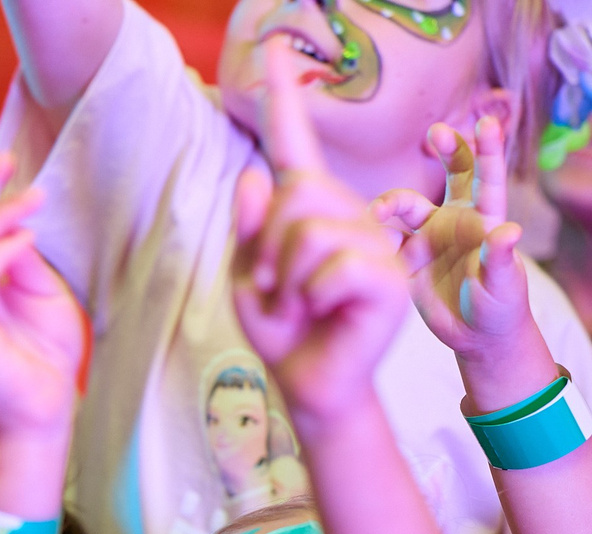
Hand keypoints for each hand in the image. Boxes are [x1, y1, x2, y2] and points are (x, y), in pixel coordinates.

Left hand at [232, 39, 407, 427]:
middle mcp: (349, 213)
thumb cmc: (280, 326)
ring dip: (285, 277)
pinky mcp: (389, 276)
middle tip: (274, 286)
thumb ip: (248, 229)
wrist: (309, 381)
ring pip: (308, 233)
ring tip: (297, 302)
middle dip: (267, 246)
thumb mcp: (246, 276)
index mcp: (309, 207)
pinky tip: (322, 311)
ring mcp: (376, 241)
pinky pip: (333, 267)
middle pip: (294, 195)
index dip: (285, 96)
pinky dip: (311, 296)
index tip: (275, 48)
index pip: (293, 143)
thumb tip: (254, 176)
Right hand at [371, 118, 557, 410]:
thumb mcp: (503, 288)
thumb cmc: (498, 310)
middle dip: (445, 151)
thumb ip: (501, 260)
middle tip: (434, 133)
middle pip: (451, 176)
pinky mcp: (405, 259)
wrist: (473, 337)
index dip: (488, 151)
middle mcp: (456, 221)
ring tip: (374, 215)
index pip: (488, 180)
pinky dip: (371, 237)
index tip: (485, 124)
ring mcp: (429, 238)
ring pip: (406, 207)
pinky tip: (360, 242)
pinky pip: (383, 240)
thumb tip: (508, 231)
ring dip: (390, 204)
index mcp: (484, 222)